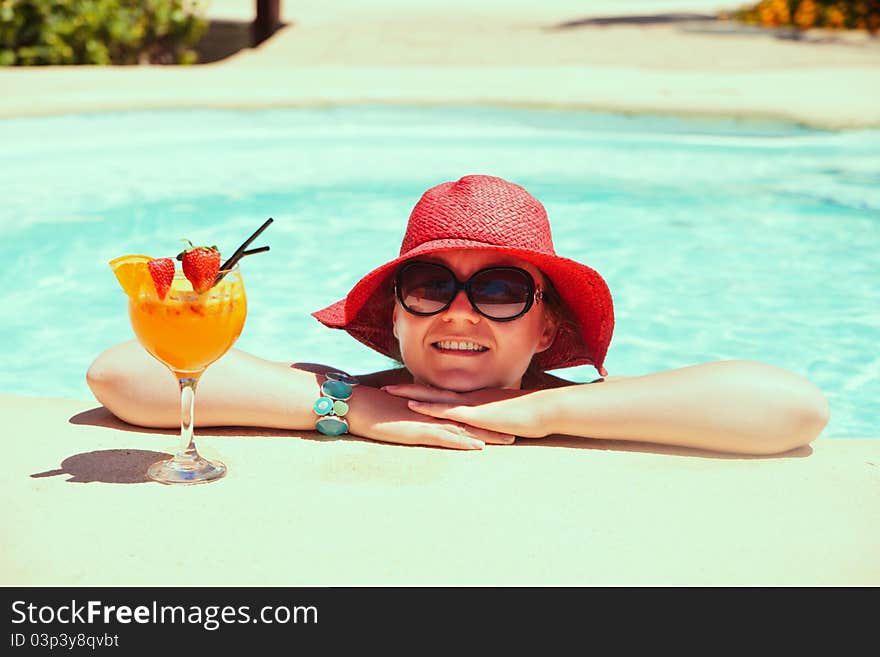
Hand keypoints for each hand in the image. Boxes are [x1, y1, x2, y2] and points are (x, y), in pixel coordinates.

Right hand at [345, 385, 515, 449]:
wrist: (356, 404)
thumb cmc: (374, 409)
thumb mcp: (401, 414)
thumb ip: (416, 416)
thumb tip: (426, 421)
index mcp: (431, 408)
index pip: (464, 413)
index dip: (485, 416)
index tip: (505, 419)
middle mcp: (434, 413)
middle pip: (471, 420)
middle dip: (495, 426)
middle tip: (519, 430)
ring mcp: (427, 421)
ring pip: (463, 429)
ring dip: (486, 436)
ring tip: (509, 441)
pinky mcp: (417, 431)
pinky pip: (444, 438)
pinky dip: (462, 442)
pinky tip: (478, 447)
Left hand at [380, 383, 551, 438]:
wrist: (546, 409)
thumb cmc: (531, 414)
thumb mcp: (505, 419)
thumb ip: (492, 422)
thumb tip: (485, 429)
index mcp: (474, 400)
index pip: (443, 395)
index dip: (422, 392)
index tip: (403, 390)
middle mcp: (469, 399)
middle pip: (431, 392)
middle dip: (407, 390)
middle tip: (384, 388)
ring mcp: (471, 405)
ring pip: (434, 398)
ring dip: (410, 395)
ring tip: (388, 392)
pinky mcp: (476, 414)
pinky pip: (448, 410)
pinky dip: (430, 408)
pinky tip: (414, 407)